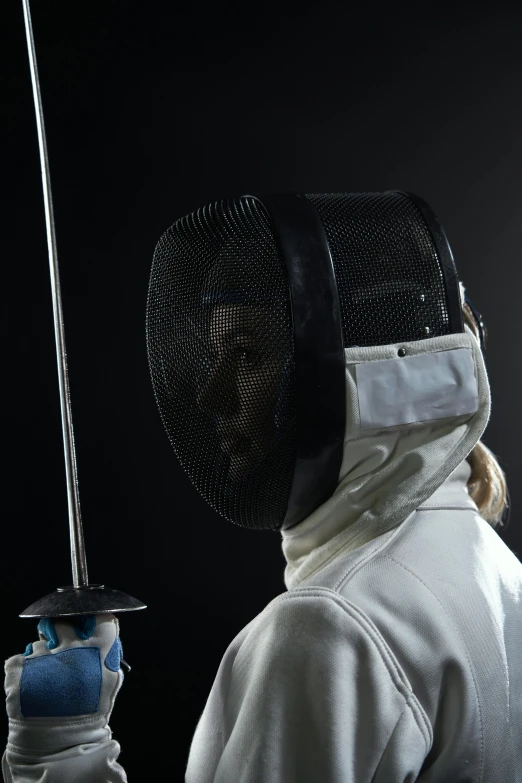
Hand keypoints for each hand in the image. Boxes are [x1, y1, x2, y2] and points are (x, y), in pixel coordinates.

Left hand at [4, 614, 126, 754]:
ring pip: (39, 643)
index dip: (90, 619)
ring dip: (42, 655)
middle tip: (61, 651)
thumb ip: (108, 650)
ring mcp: (43, 657)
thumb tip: (104, 624)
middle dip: (60, 632)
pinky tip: (35, 686)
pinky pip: (20, 658)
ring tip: (49, 679)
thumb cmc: (88, 711)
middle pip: (62, 622)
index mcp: (97, 649)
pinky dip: (25, 670)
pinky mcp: (19, 669)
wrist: (58, 744)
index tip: (85, 627)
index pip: (96, 615)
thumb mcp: (110, 679)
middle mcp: (70, 648)